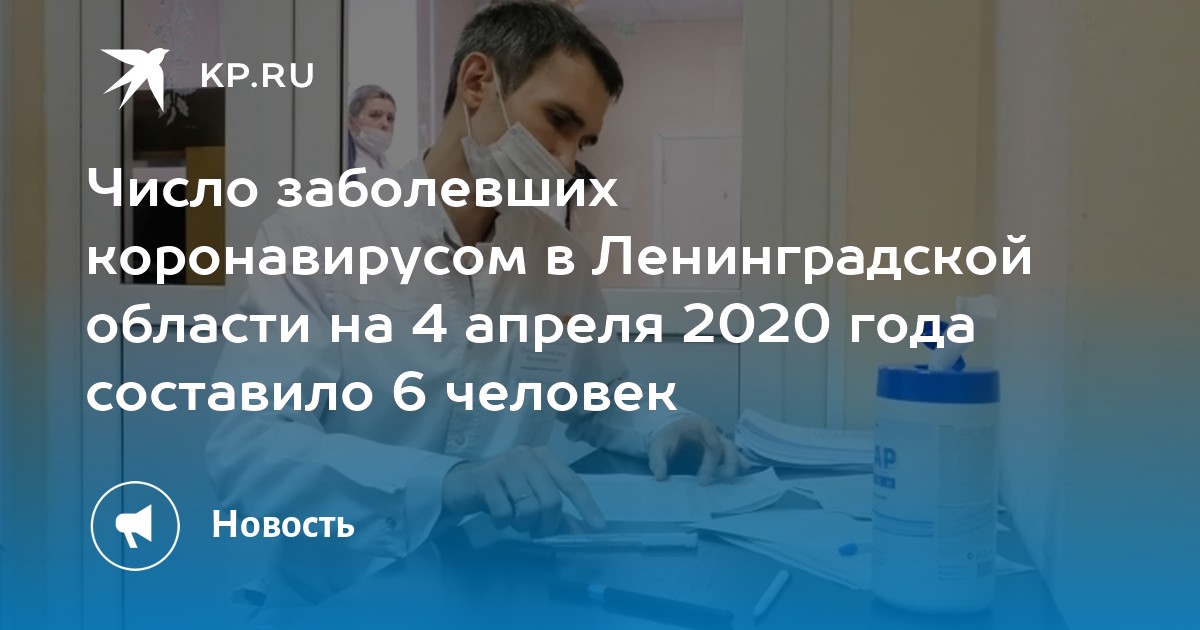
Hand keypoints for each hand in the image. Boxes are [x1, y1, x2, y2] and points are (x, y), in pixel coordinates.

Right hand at [441, 445, 605, 536]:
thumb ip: (557, 514)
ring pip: (529, 507)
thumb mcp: (532, 499)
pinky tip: (497, 517)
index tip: (598, 527)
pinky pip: (504, 511)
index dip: (587, 506)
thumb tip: (583, 532)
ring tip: (513, 520)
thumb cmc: (503, 491)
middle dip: (546, 524)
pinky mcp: (485, 477)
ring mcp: (505, 464)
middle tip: (536, 531)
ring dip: (522, 524)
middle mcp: (527, 455)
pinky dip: (502, 522)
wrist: (460, 484)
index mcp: (544, 457)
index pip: (572, 483)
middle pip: (551, 500)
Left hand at [648, 416, 748, 484]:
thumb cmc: (666, 439)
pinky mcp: (720, 452)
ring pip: (731, 449)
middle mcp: (710, 432)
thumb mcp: (657, 446)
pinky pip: (732, 455)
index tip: (714, 447)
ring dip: (734, 462)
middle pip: (722, 443)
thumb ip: (657, 460)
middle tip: (721, 476)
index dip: (712, 436)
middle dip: (724, 459)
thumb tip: (661, 476)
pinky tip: (745, 468)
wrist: (670, 437)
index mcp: (695, 424)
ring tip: (732, 477)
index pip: (707, 426)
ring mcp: (717, 441)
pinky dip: (739, 461)